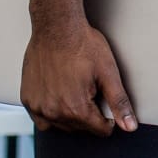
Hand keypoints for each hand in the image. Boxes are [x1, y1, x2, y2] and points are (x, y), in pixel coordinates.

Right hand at [20, 18, 136, 134]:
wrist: (56, 27)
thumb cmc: (83, 45)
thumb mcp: (108, 73)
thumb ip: (119, 103)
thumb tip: (130, 127)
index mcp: (76, 109)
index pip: (99, 130)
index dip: (108, 119)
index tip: (106, 103)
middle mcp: (54, 112)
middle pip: (80, 128)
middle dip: (89, 115)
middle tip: (91, 90)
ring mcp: (38, 106)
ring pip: (60, 125)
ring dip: (70, 115)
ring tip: (76, 91)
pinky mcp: (27, 99)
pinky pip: (41, 118)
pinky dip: (50, 113)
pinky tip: (59, 95)